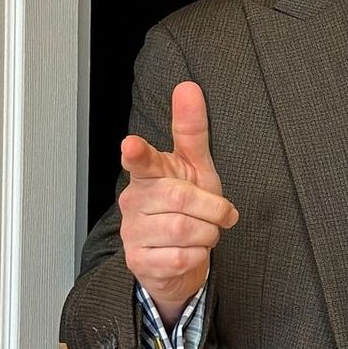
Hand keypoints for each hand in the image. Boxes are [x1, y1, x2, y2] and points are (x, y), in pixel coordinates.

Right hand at [119, 81, 238, 327]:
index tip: (131, 144)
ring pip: (186, 230)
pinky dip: (199, 256)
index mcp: (148, 174)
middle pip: (182, 198)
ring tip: (202, 233)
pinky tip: (191, 252)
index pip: (140, 160)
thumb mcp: (195, 167)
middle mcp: (134, 201)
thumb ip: (192, 130)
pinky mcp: (140, 261)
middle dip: (212, 209)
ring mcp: (133, 232)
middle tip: (216, 214)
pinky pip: (183, 257)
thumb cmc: (187, 208)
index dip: (137, 152)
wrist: (178, 260)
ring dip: (207, 234)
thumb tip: (188, 88)